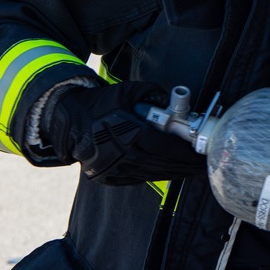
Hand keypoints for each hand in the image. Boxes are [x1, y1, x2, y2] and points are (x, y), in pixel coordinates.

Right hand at [42, 81, 204, 184]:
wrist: (68, 118)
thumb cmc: (101, 103)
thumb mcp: (129, 91)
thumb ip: (154, 94)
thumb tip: (175, 102)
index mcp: (127, 131)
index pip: (164, 147)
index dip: (184, 154)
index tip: (199, 157)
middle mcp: (119, 152)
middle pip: (160, 164)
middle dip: (184, 167)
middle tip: (201, 168)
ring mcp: (110, 167)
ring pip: (149, 174)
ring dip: (172, 174)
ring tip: (188, 172)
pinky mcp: (105, 176)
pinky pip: (135, 179)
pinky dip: (153, 176)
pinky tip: (167, 173)